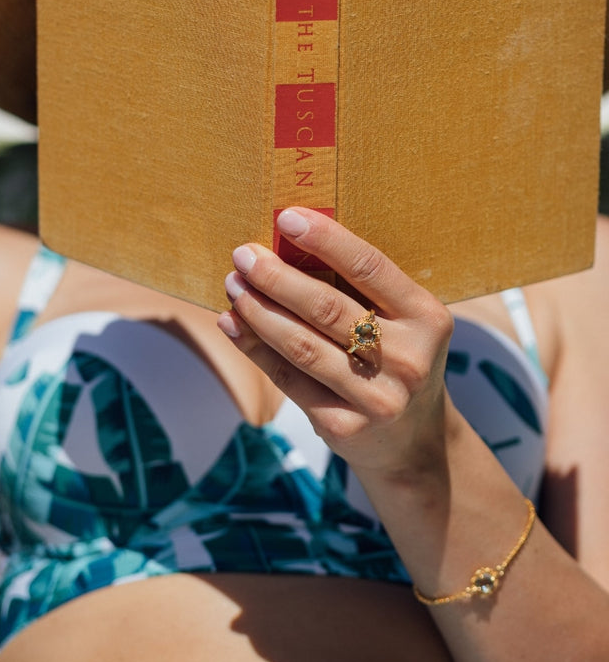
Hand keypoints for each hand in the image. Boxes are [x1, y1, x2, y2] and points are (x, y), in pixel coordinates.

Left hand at [217, 207, 457, 479]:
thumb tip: (289, 245)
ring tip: (234, 286)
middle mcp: (408, 359)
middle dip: (277, 277)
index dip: (326, 241)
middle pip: (327, 308)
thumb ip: (359, 291)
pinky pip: (288, 379)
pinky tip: (233, 324)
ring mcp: (377, 398)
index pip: (370, 268)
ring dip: (258, 311)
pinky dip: (254, 348)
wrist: (412, 442)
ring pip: (302, 345)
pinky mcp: (343, 426)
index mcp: (427, 318)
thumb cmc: (396, 362)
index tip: (286, 218)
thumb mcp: (401, 324)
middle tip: (244, 256)